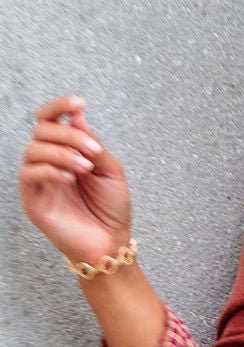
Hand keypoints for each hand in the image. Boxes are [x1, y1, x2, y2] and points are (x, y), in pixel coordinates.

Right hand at [19, 96, 133, 267]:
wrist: (110, 242)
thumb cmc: (111, 209)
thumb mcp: (110, 170)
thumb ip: (93, 144)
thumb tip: (77, 117)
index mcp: (66, 152)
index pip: (51, 121)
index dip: (60, 107)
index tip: (79, 103)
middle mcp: (49, 162)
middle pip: (42, 130)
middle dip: (69, 136)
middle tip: (92, 152)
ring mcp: (39, 180)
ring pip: (33, 150)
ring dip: (62, 153)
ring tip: (85, 168)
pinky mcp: (32, 199)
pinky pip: (29, 174)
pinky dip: (50, 170)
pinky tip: (70, 178)